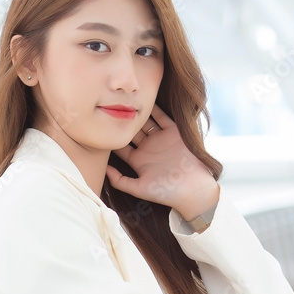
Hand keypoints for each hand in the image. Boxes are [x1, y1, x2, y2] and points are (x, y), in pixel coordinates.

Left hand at [106, 103, 218, 217]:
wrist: (193, 189)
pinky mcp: (173, 132)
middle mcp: (148, 148)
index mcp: (138, 160)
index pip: (120, 145)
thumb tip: (103, 169)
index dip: (112, 137)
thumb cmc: (166, 192)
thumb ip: (119, 181)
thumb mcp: (139, 188)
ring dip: (137, 113)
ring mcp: (160, 139)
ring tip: (126, 102)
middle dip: (122, 122)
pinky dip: (154, 109)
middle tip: (111, 109)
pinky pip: (162, 117)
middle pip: (131, 131)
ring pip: (145, 122)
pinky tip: (145, 100)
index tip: (100, 128)